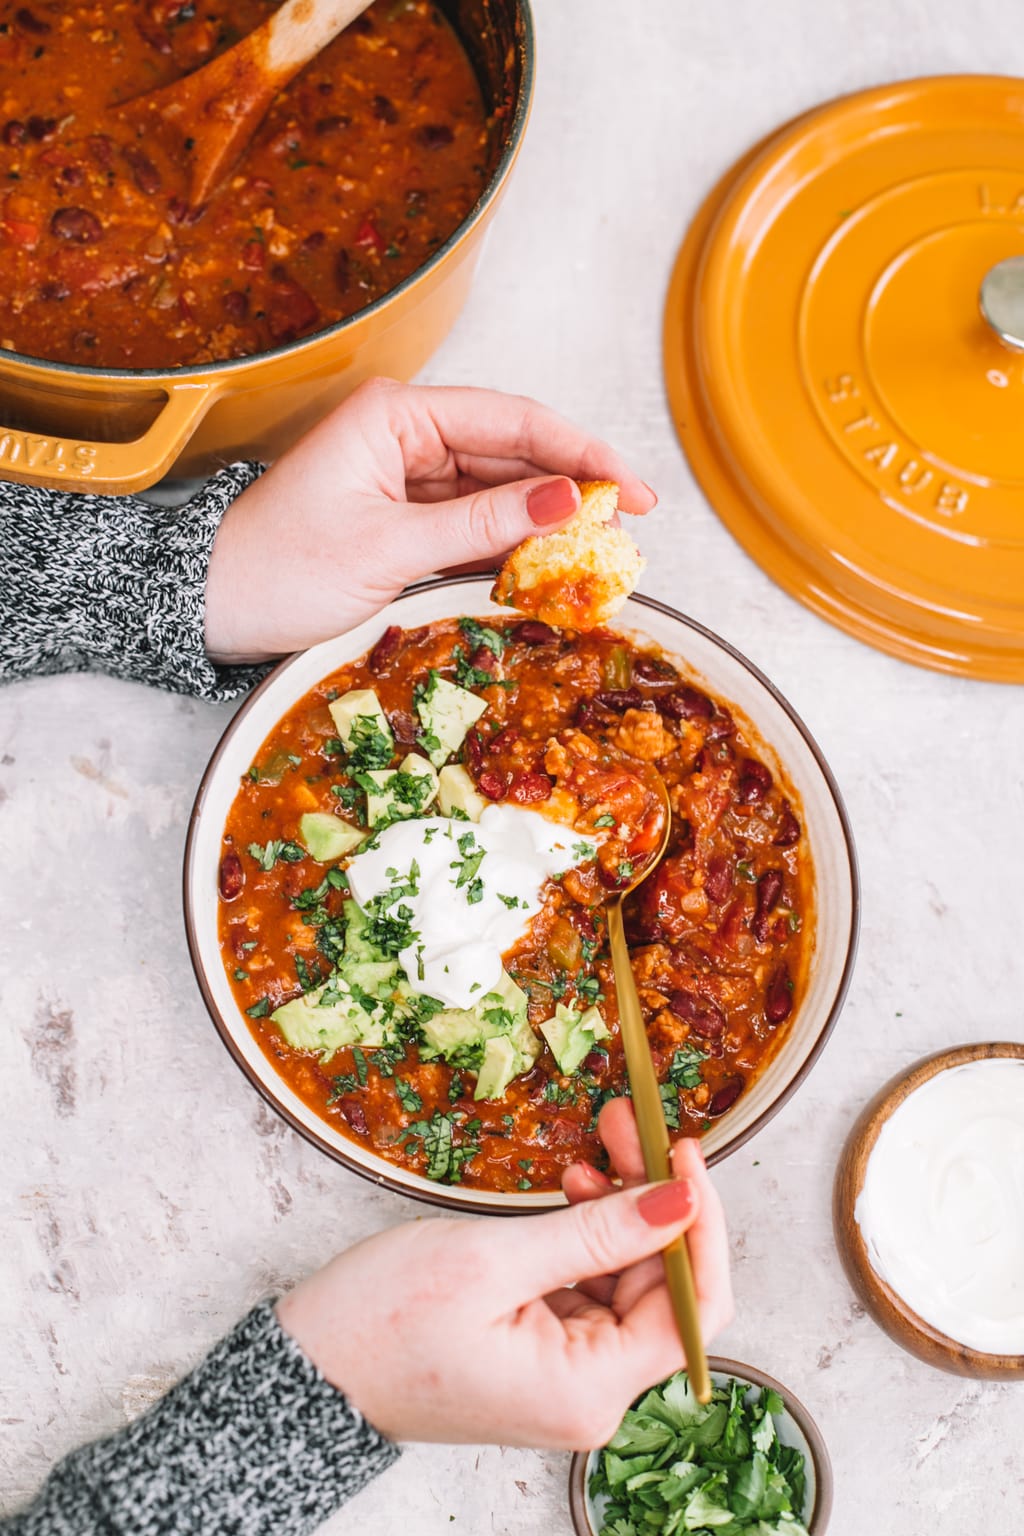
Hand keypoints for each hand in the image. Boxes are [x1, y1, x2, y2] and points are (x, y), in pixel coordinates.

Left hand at [204, 377, 655, 663]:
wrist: (215, 609)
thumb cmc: (279, 569)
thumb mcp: (390, 550)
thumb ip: (483, 525)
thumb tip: (569, 501)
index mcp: (396, 415)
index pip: (512, 421)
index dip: (582, 452)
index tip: (633, 488)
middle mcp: (406, 434)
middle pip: (514, 452)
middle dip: (574, 487)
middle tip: (632, 528)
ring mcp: (407, 477)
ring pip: (499, 491)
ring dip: (547, 522)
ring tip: (601, 554)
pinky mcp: (406, 518)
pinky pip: (475, 524)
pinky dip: (511, 546)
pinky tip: (549, 565)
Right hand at [275, 1099, 731, 1448]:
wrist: (306, 1370)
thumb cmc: (381, 1325)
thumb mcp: (493, 1260)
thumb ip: (598, 1231)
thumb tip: (681, 1200)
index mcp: (588, 1388)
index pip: (692, 1309)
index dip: (700, 1224)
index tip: (682, 1153)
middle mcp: (589, 1393)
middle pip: (661, 1286)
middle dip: (652, 1198)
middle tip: (626, 1122)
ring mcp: (565, 1374)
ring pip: (626, 1278)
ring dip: (617, 1208)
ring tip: (596, 1145)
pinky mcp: (541, 1352)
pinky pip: (588, 1286)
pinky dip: (586, 1234)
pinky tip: (569, 1190)